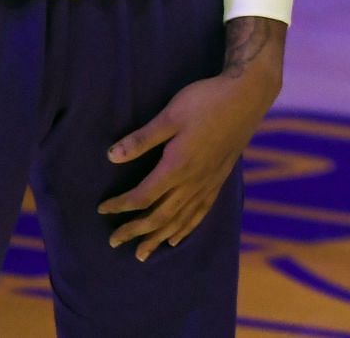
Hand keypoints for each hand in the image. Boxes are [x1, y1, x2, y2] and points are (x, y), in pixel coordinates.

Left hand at [98, 16, 284, 261]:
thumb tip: (111, 157)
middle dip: (135, 231)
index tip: (102, 210)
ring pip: (180, 220)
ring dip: (158, 237)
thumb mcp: (170, 115)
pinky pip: (200, 213)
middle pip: (159, 216)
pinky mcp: (220, 179)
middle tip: (114, 242)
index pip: (142, 197)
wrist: (248, 96)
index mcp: (177, 167)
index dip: (120, 206)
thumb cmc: (206, 101)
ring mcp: (208, 183)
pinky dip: (186, 229)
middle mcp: (193, 182)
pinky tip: (176, 237)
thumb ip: (142, 139)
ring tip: (142, 253)